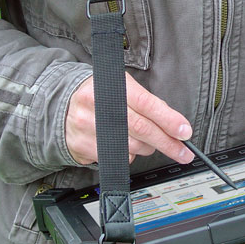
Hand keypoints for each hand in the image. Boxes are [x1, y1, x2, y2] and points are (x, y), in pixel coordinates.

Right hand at [65, 74, 194, 164]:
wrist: (60, 106)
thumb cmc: (98, 95)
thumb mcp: (121, 87)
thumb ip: (145, 102)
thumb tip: (172, 122)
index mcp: (111, 85)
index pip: (146, 104)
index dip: (168, 120)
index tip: (184, 131)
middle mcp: (99, 105)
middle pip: (142, 129)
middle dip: (167, 143)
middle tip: (183, 151)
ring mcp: (89, 127)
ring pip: (132, 147)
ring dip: (148, 147)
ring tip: (147, 141)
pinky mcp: (83, 146)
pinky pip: (118, 158)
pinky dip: (129, 154)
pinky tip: (124, 144)